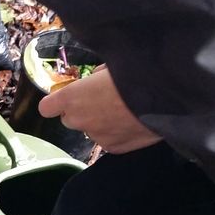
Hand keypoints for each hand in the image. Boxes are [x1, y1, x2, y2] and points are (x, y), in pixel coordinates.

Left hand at [38, 67, 161, 153]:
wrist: (168, 96)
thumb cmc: (137, 73)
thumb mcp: (111, 66)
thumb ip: (96, 76)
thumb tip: (97, 80)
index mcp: (71, 98)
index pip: (47, 107)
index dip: (55, 102)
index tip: (66, 97)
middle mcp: (79, 120)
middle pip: (69, 119)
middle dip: (81, 111)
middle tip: (103, 100)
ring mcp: (97, 137)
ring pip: (91, 130)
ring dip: (100, 122)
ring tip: (123, 110)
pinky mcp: (115, 148)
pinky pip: (108, 139)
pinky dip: (116, 133)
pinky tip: (132, 121)